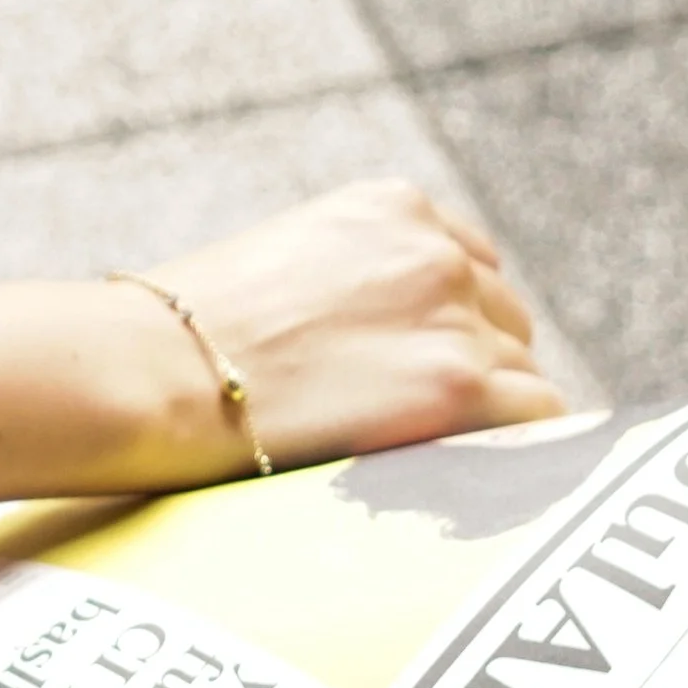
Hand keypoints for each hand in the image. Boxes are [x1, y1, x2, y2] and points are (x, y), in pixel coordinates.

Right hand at [137, 181, 564, 478]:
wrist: (150, 372)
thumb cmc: (172, 345)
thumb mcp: (271, 273)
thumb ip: (335, 292)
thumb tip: (348, 354)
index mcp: (388, 208)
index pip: (468, 263)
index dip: (453, 325)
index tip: (422, 372)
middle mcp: (433, 249)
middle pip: (503, 319)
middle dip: (473, 371)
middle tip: (420, 438)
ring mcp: (451, 315)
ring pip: (521, 373)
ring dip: (487, 419)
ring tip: (431, 469)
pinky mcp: (456, 384)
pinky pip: (537, 418)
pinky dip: (516, 449)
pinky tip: (475, 480)